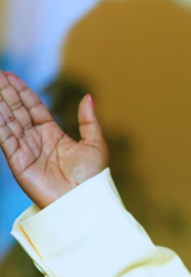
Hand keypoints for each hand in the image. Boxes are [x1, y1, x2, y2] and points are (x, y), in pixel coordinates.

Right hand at [0, 70, 107, 208]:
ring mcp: (26, 151)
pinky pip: (6, 140)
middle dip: (6, 93)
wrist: (85, 201)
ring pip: (9, 122)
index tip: (10, 76)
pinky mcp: (19, 163)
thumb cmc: (92, 177)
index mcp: (53, 134)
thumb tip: (87, 96)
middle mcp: (36, 140)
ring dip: (0, 105)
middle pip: (17, 111)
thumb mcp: (95, 144)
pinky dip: (0, 125)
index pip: (33, 107)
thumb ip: (89, 120)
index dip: (22, 92)